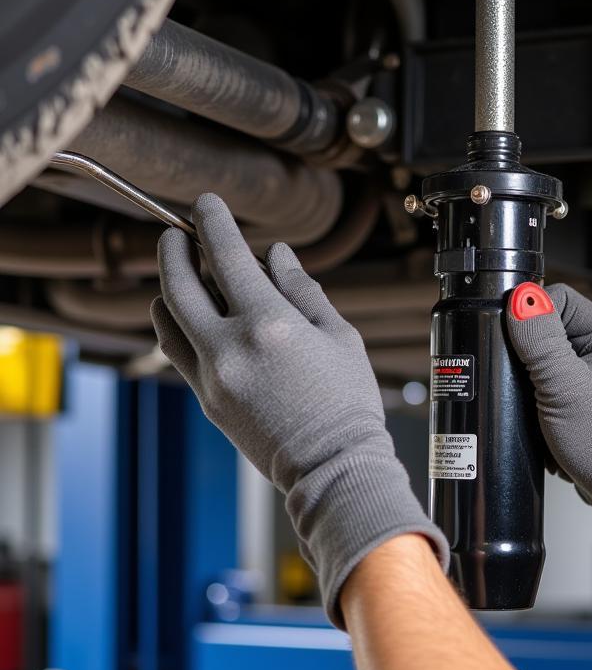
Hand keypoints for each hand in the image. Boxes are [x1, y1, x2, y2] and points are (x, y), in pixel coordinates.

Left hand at [150, 193, 448, 626]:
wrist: (332, 466)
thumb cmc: (347, 402)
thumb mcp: (340, 336)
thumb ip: (303, 290)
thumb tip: (277, 255)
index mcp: (269, 325)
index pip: (226, 257)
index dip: (212, 222)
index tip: (206, 203)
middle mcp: (230, 348)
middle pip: (179, 284)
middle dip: (172, 250)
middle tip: (175, 232)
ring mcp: (212, 377)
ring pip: (167, 319)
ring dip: (168, 288)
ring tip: (180, 274)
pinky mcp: (206, 400)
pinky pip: (176, 351)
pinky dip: (175, 325)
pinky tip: (187, 315)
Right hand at [507, 283, 591, 575]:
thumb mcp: (565, 388)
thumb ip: (541, 342)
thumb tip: (519, 299)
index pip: (551, 296)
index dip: (525, 315)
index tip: (514, 344)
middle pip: (539, 323)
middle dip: (521, 347)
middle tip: (522, 378)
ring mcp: (585, 368)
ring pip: (535, 350)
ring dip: (522, 371)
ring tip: (528, 397)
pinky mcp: (573, 390)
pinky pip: (537, 375)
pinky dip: (526, 390)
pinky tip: (528, 407)